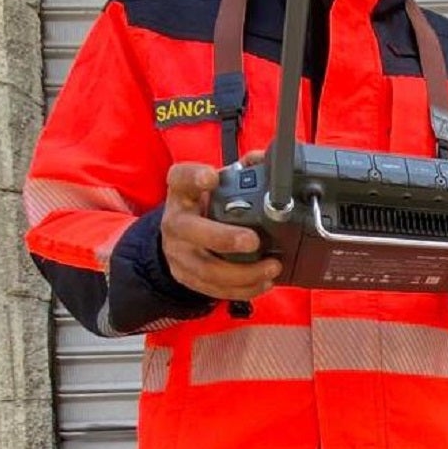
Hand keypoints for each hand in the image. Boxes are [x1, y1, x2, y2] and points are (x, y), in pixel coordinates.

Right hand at [159, 158, 281, 300]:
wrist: (179, 235)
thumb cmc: (206, 204)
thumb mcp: (216, 184)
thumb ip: (240, 171)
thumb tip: (263, 158)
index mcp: (182, 192)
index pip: (180, 178)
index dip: (194, 177)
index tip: (212, 177)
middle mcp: (176, 221)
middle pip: (192, 231)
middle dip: (224, 238)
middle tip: (253, 240)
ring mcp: (179, 253)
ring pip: (206, 268)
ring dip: (242, 272)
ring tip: (271, 267)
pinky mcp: (187, 277)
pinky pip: (213, 289)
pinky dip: (241, 289)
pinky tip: (263, 283)